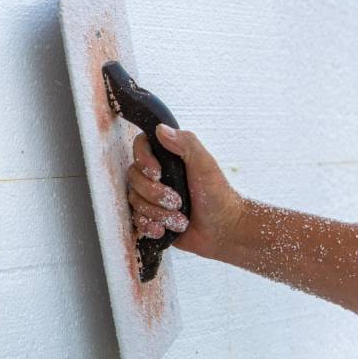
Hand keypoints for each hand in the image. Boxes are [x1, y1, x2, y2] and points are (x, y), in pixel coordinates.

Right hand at [128, 124, 242, 258]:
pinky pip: (136, 222)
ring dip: (157, 213)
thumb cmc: (218, 196)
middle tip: (178, 202)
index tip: (158, 172)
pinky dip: (150, 227)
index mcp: (168, 159)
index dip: (143, 160)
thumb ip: (186, 143)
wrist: (223, 230)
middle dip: (154, 194)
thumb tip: (160, 128)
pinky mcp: (151, 218)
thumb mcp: (205, 165)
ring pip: (135, 202)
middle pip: (134, 179)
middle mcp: (156, 177)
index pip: (140, 148)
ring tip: (178, 219)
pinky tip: (164, 230)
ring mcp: (152, 198)